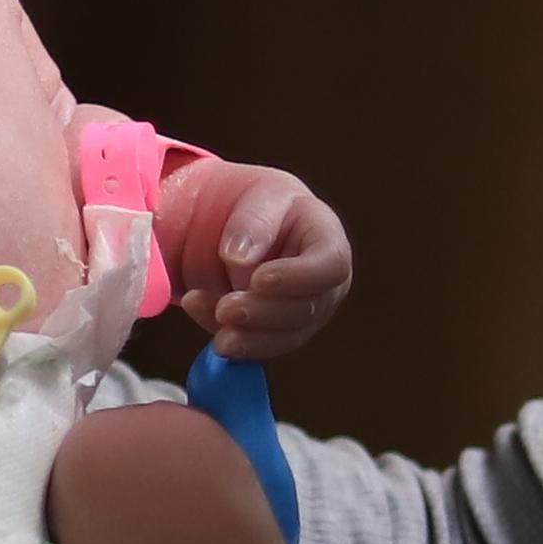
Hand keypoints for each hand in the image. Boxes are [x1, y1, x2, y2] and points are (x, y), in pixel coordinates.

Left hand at [180, 169, 351, 358]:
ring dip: (248, 336)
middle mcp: (324, 283)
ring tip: (211, 321)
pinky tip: (212, 332)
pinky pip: (261, 347)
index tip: (258, 279)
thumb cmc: (258, 205)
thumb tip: (238, 256)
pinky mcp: (277, 333)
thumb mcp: (259, 195)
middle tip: (225, 308)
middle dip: (264, 313)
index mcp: (327, 240)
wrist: (238, 227)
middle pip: (307, 309)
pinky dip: (236, 343)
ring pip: (285, 337)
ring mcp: (304, 312)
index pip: (331, 265)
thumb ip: (254, 220)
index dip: (299, 278)